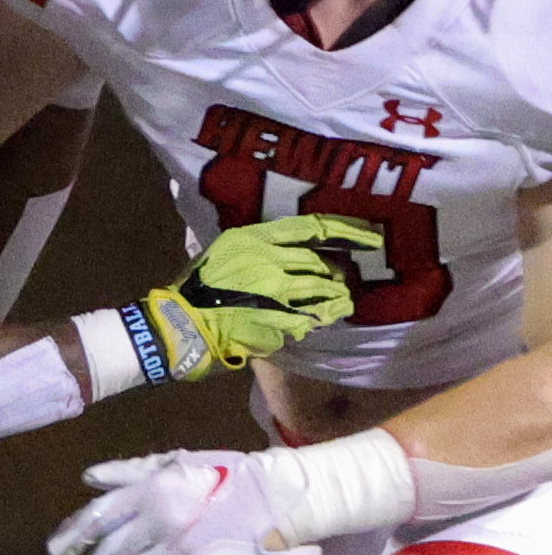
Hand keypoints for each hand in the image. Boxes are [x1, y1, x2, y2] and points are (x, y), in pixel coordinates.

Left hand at [47, 449, 283, 554]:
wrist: (278, 495)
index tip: (58, 553)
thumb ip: (128, 470)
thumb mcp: (173, 461)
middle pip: (109, 553)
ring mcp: (178, 550)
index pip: (96, 518)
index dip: (72, 537)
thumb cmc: (225, 475)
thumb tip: (89, 478)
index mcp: (148, 490)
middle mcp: (156, 521)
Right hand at [139, 213, 379, 380]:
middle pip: (320, 263)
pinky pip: (313, 318)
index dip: (346, 232)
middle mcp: (268, 262)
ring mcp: (275, 293)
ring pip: (323, 290)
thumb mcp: (222, 252)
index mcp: (251, 239)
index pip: (310, 229)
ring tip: (341, 300)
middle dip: (336, 272)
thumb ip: (255, 246)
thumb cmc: (197, 287)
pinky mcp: (279, 321)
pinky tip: (326, 319)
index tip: (371, 237)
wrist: (182, 325)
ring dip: (336, 296)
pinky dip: (323, 318)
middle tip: (342, 279)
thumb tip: (291, 248)